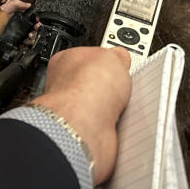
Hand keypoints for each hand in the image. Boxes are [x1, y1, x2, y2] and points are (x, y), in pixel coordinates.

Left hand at [31, 46, 131, 184]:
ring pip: (102, 108)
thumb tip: (119, 57)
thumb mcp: (112, 56)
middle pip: (95, 84)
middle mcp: (65, 87)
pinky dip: (117, 127)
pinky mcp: (84, 133)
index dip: (107, 60)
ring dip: (117, 109)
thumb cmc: (87, 88)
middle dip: (113, 87)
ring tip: (124, 106)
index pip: (88, 57)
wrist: (84, 126)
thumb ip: (116, 55)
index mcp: (66, 61)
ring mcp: (74, 112)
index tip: (120, 63)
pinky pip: (107, 128)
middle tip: (124, 87)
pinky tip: (120, 123)